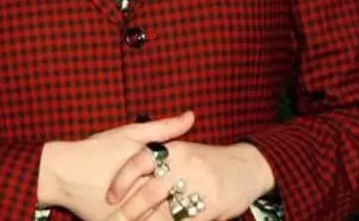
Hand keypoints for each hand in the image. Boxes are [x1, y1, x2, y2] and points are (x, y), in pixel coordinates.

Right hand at [37, 111, 196, 220]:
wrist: (60, 173)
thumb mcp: (128, 134)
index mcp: (148, 178)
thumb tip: (192, 116)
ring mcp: (127, 219)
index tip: (211, 192)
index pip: (183, 190)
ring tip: (188, 216)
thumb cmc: (95, 151)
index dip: (198, 193)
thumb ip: (163, 128)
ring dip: (172, 219)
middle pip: (174, 210)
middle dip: (189, 209)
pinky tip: (158, 220)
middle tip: (203, 207)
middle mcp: (139, 201)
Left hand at [104, 141, 273, 220]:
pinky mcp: (212, 207)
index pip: (139, 162)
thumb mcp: (184, 147)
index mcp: (174, 150)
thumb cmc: (209, 160)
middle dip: (131, 211)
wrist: (248, 166)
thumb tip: (127, 154)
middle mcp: (185, 166)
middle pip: (149, 193)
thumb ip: (159, 146)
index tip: (110, 197)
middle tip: (117, 219)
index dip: (122, 180)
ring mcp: (200, 187)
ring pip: (166, 213)